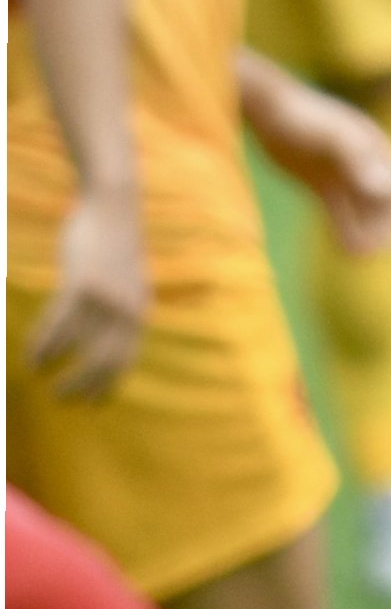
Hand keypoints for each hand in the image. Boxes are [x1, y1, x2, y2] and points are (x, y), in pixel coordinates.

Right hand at [29, 185, 148, 398]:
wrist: (114, 206)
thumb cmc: (115, 243)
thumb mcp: (128, 281)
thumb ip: (123, 307)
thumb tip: (109, 332)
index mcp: (140, 313)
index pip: (126, 360)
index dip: (108, 384)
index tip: (93, 403)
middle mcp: (127, 312)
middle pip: (104, 362)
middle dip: (82, 384)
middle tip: (62, 398)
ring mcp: (105, 300)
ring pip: (76, 345)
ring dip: (54, 362)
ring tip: (37, 372)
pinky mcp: (82, 286)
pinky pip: (59, 324)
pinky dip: (44, 343)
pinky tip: (32, 354)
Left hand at [251, 79, 390, 253]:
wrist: (261, 108)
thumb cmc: (298, 115)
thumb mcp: (330, 135)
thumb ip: (358, 159)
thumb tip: (387, 190)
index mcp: (373, 145)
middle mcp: (362, 160)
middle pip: (384, 200)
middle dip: (384, 225)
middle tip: (377, 248)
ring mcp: (341, 172)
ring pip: (362, 209)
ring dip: (367, 232)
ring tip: (361, 255)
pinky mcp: (322, 183)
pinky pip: (340, 211)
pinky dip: (345, 230)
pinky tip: (346, 251)